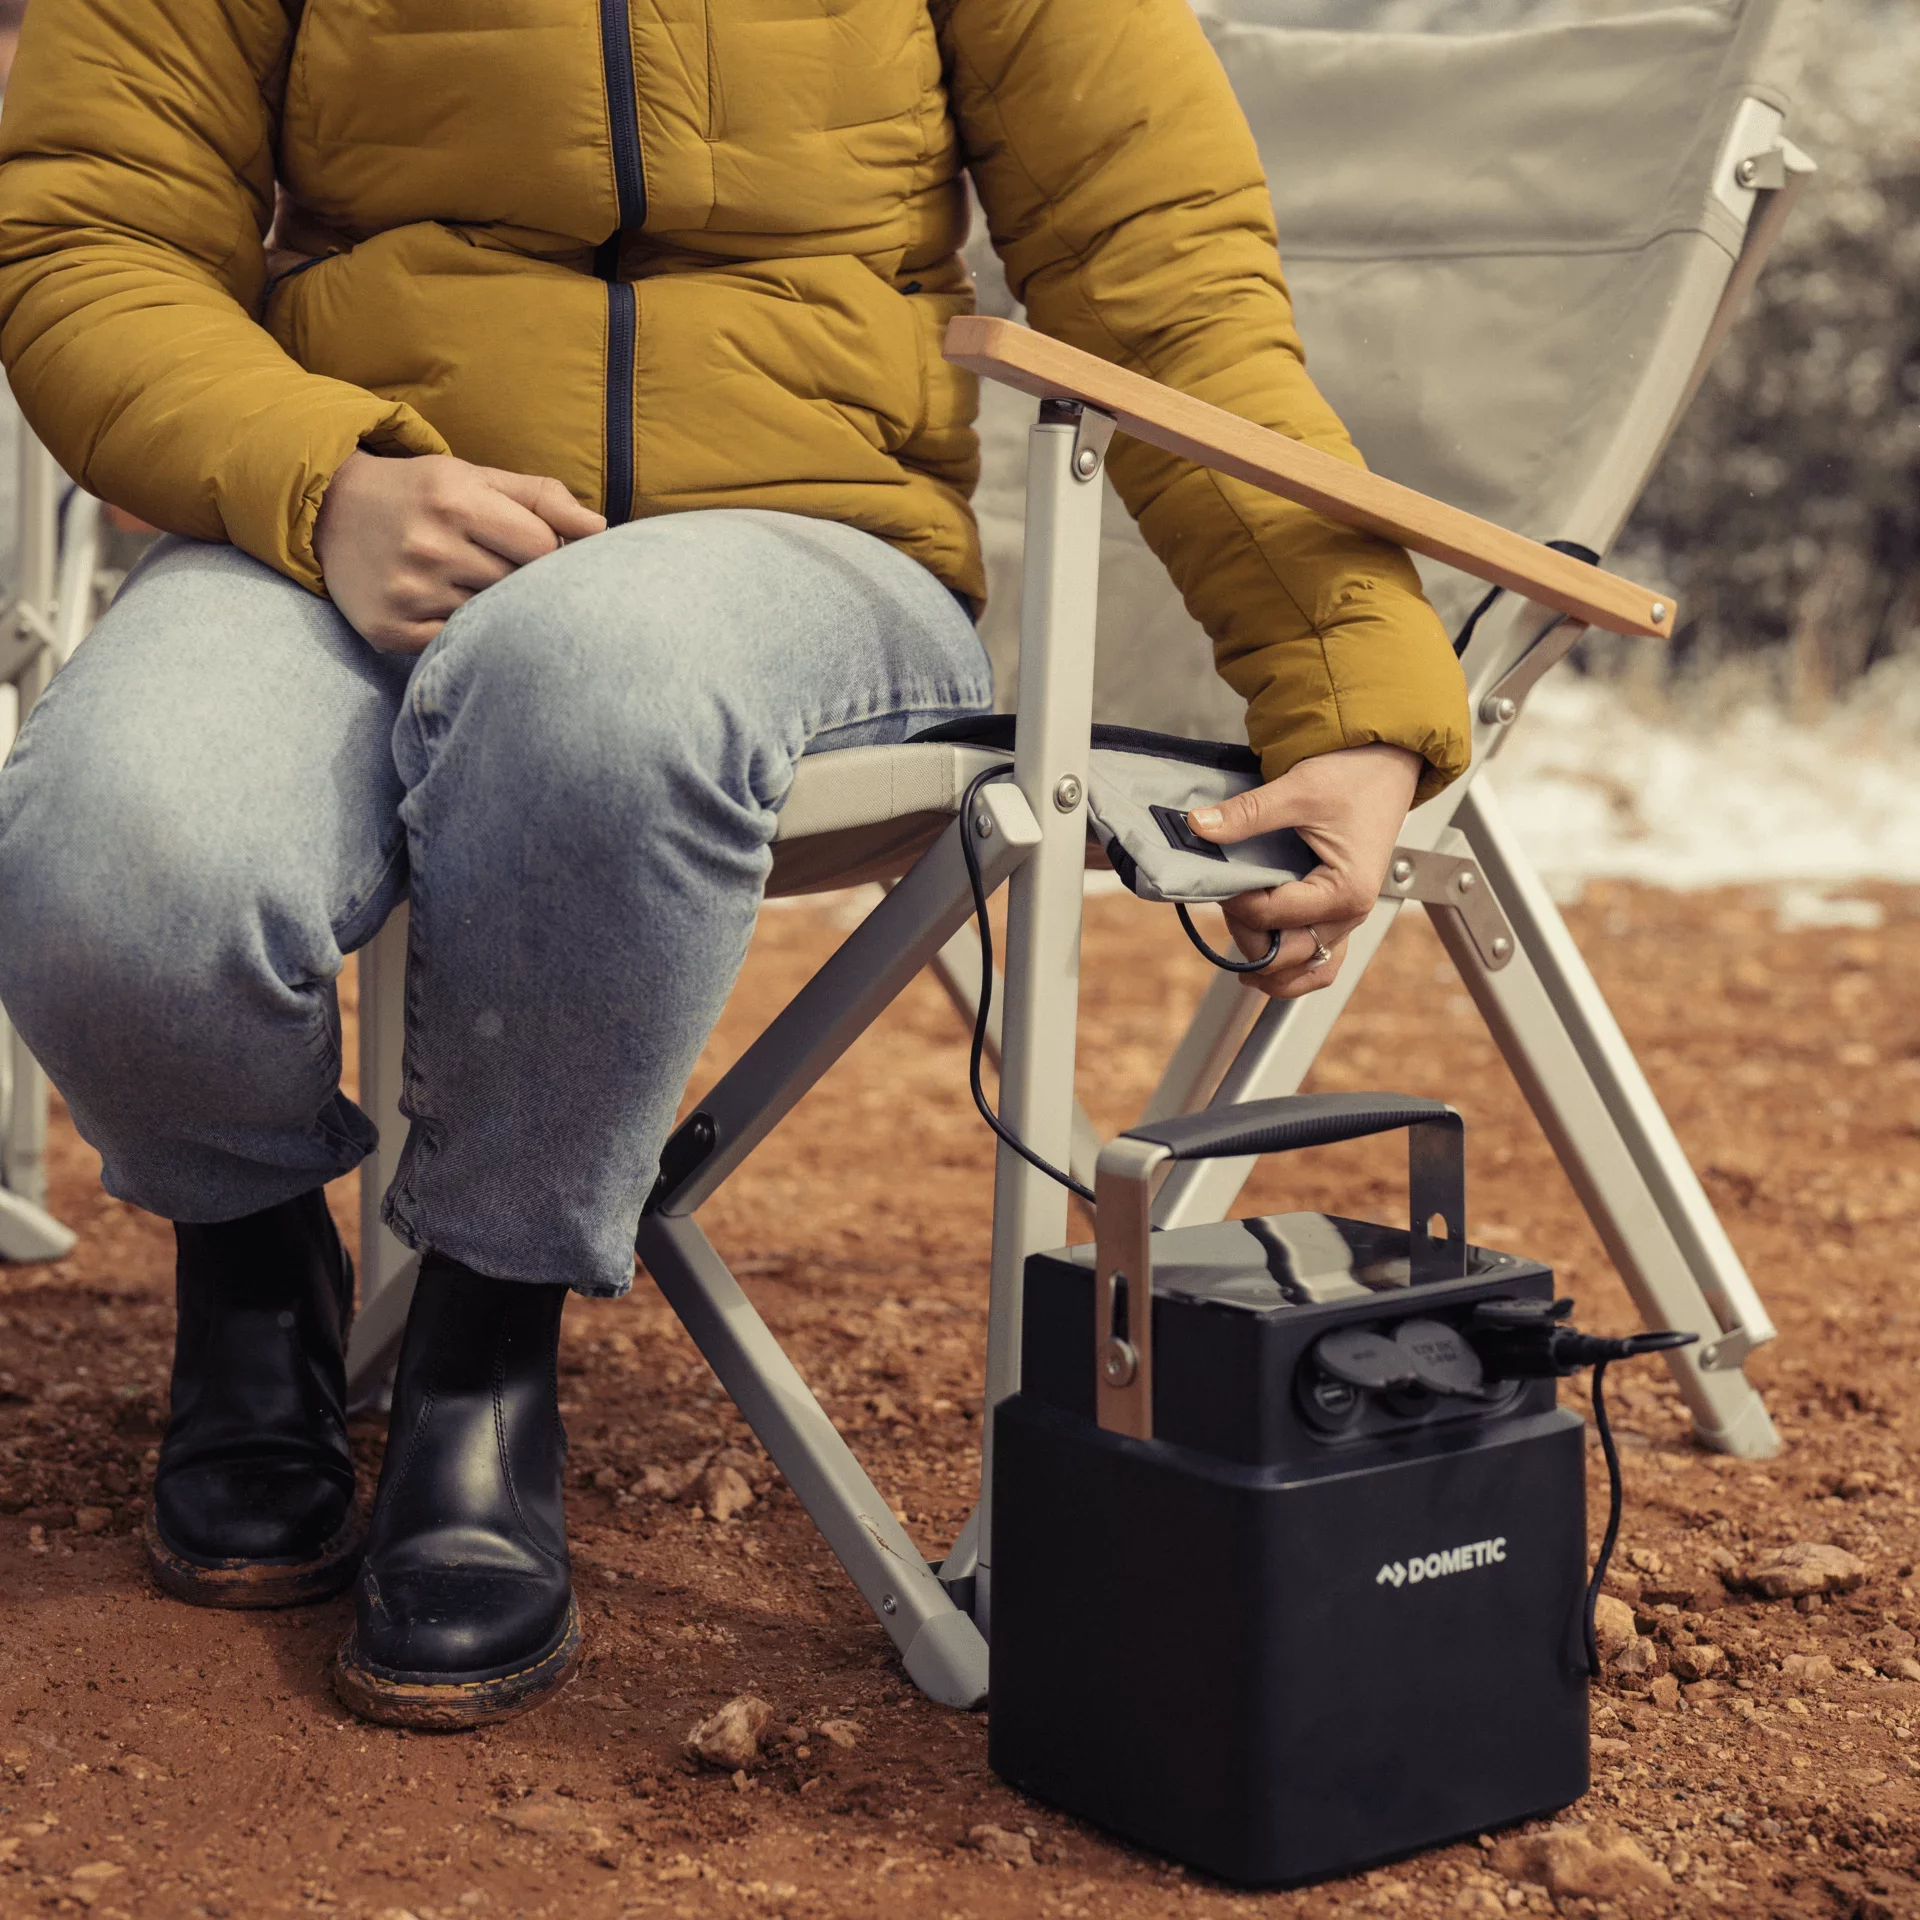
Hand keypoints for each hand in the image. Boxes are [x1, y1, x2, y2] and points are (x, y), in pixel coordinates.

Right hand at [313, 451, 606, 653]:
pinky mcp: (390, 629)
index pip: (542, 547)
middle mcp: (428, 546)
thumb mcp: (477, 477)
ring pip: (490, 618)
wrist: (330, 510)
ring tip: (469, 583)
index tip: (536, 550)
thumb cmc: (423, 494)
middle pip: (519, 586)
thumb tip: (602, 528)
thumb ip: (542, 498)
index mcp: (455, 500)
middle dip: (522, 581)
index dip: (550, 553)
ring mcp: (407, 592)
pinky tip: (445, 606)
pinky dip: (459, 632)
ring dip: (492, 608)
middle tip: (501, 568)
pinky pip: (454, 644)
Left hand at [1187, 743, 1422, 999]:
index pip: (1271, 917)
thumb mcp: (1297, 790)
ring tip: (1238, 933)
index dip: (1234, 901)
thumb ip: (1246, 814)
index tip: (1217, 878)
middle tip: (1226, 897)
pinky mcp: (1341, 914)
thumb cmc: (1353, 776)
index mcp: (1345, 891)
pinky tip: (1263, 957)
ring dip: (1267, 962)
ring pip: (1303, 969)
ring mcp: (1348, 919)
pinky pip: (1320, 961)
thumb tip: (1198, 826)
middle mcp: (1351, 915)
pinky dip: (1293, 968)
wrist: (1385, 764)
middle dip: (1246, 933)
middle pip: (1285, 955)